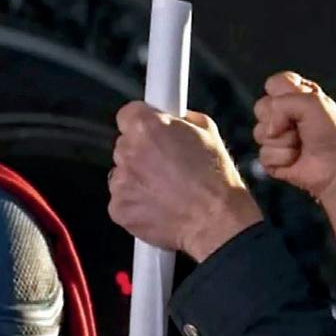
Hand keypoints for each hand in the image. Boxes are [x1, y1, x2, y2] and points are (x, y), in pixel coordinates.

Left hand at [108, 102, 262, 261]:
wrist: (216, 220)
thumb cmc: (215, 180)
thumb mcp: (208, 132)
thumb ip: (184, 120)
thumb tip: (179, 119)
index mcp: (146, 127)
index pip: (128, 115)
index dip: (142, 123)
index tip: (151, 131)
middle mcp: (128, 152)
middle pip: (125, 146)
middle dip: (142, 153)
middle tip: (167, 165)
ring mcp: (121, 182)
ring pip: (122, 174)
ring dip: (138, 179)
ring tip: (166, 189)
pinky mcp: (119, 208)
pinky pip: (122, 201)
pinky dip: (136, 204)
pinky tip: (159, 205)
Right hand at [253, 72, 335, 248]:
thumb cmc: (331, 134)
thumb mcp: (312, 103)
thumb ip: (283, 103)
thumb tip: (269, 129)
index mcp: (298, 96)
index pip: (274, 83)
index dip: (281, 94)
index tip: (299, 103)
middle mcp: (286, 114)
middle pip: (260, 106)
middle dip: (278, 119)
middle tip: (299, 127)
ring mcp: (278, 137)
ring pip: (259, 132)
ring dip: (283, 141)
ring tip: (301, 144)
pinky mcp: (273, 158)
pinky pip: (263, 154)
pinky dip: (282, 158)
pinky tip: (296, 159)